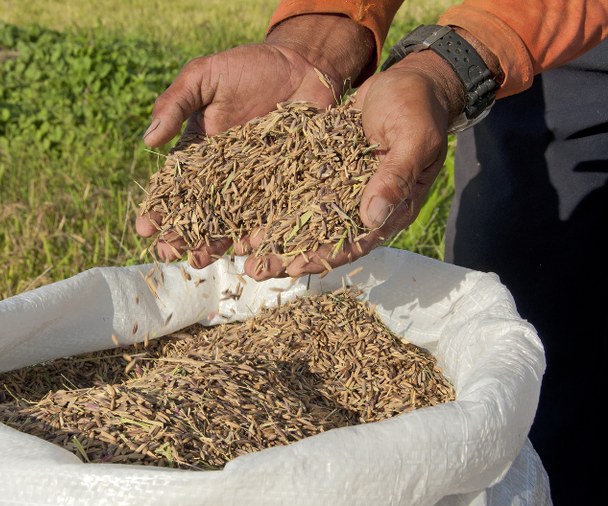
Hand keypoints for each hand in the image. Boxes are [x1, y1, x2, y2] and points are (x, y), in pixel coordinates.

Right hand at [137, 15, 374, 268]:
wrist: (304, 64)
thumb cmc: (248, 67)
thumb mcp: (204, 76)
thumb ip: (175, 104)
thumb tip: (147, 142)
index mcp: (198, 153)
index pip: (174, 187)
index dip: (158, 208)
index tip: (145, 228)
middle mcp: (224, 176)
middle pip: (198, 213)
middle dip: (181, 236)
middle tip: (169, 254)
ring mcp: (255, 185)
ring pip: (231, 222)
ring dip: (214, 244)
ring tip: (201, 261)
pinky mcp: (286, 187)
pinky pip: (271, 215)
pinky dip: (260, 233)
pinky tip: (248, 248)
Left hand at [239, 48, 463, 279]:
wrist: (409, 79)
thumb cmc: (419, 107)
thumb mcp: (412, 139)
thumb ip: (395, 177)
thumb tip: (373, 218)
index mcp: (392, 207)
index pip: (354, 242)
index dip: (323, 257)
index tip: (291, 269)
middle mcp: (364, 204)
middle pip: (322, 238)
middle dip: (287, 255)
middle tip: (254, 270)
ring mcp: (343, 188)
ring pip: (305, 218)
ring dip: (275, 234)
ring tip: (242, 249)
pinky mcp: (326, 169)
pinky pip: (297, 190)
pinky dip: (273, 201)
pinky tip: (246, 209)